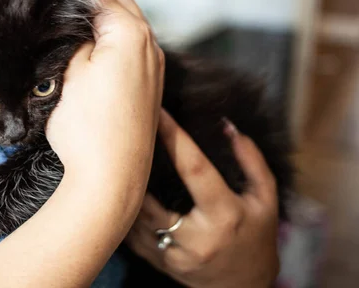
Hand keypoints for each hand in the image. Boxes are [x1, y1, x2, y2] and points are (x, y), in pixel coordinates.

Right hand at [46, 0, 163, 195]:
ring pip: (128, 26)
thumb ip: (74, 36)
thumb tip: (73, 22)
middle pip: (120, 3)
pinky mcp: (151, 87)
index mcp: (131, 32)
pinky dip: (114, 40)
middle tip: (57, 3)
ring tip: (69, 25)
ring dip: (103, 19)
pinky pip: (133, 49)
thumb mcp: (69, 70)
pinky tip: (91, 50)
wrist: (110, 179)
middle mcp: (151, 44)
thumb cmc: (86, 126)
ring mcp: (155, 67)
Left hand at [125, 110, 279, 287]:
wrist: (246, 286)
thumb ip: (252, 161)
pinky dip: (125, 214)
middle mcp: (197, 239)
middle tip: (124, 136)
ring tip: (115, 162)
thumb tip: (228, 126)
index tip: (157, 111)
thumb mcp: (265, 199)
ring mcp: (175, 256)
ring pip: (135, 219)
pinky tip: (121, 194)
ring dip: (126, 191)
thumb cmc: (257, 235)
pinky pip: (132, 236)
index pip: (194, 168)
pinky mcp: (161, 264)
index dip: (173, 136)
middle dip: (134, 166)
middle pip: (150, 198)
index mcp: (224, 215)